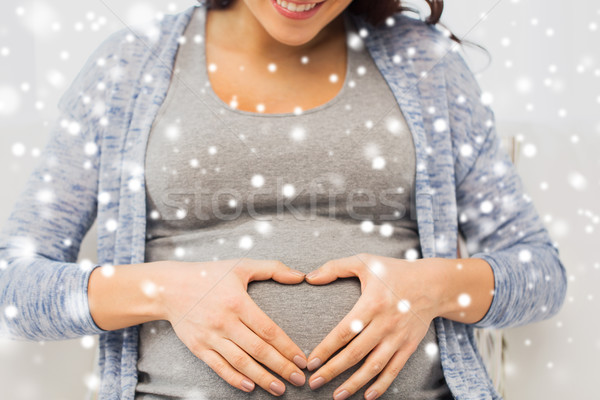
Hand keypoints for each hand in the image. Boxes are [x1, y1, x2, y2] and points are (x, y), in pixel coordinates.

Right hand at [154, 258, 308, 395]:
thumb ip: (273, 269)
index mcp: (238, 302)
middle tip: (299, 380)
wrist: (169, 288)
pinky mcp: (198, 347)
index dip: (287, 347)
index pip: (268, 330)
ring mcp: (210, 336)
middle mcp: (224, 322)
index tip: (302, 359)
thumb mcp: (241, 266)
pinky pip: (219, 367)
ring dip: (262, 378)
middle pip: (258, 350)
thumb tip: (300, 276)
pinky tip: (250, 387)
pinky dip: (235, 379)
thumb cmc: (209, 275)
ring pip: (241, 362)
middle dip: (281, 367)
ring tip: (280, 388)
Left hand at [304, 253, 441, 399]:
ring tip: (336, 396)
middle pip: (355, 354)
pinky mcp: (409, 346)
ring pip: (373, 366)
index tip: (311, 362)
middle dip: (333, 371)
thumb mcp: (365, 261)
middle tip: (314, 382)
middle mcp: (385, 324)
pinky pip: (394, 370)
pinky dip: (381, 385)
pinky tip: (367, 396)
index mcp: (371, 304)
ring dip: (354, 383)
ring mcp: (398, 337)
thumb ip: (335, 267)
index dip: (326, 349)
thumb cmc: (394, 271)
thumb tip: (309, 277)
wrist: (433, 283)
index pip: (343, 332)